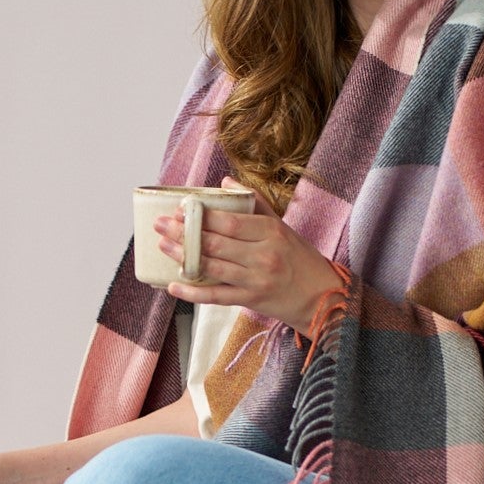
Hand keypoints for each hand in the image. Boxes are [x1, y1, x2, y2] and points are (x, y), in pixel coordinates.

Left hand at [154, 178, 341, 335]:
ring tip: (163, 246)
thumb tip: (224, 182)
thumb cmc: (299, 258)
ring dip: (183, 257)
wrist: (322, 297)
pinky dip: (193, 292)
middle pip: (215, 242)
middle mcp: (263, 255)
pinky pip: (217, 296)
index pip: (229, 221)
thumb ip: (254, 203)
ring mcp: (256, 280)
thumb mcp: (282, 226)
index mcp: (270, 232)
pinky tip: (173, 286)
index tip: (180, 209)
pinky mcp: (251, 301)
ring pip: (212, 267)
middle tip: (161, 224)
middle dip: (184, 233)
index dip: (201, 216)